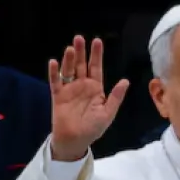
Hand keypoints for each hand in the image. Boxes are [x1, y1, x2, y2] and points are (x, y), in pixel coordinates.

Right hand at [48, 35, 128, 160]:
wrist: (75, 141)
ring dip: (69, 59)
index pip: (96, 67)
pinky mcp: (58, 96)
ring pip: (68, 70)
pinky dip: (54, 72)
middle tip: (79, 38)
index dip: (96, 55)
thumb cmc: (93, 129)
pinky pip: (56, 82)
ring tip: (70, 48)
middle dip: (81, 52)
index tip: (97, 41)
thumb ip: (115, 97)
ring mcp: (69, 89)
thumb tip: (125, 81)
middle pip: (81, 65)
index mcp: (95, 88)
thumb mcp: (108, 113)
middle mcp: (82, 85)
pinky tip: (54, 62)